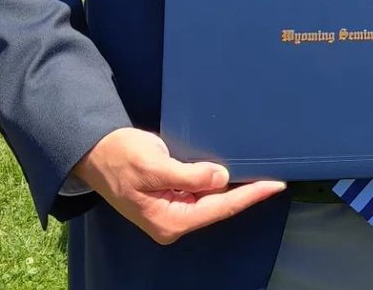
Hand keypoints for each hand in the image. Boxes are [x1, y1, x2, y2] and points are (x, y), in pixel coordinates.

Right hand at [71, 127, 284, 244]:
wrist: (96, 153)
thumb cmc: (120, 157)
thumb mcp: (153, 164)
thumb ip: (188, 174)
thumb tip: (221, 178)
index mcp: (170, 220)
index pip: (219, 208)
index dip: (249, 195)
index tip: (275, 184)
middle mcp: (173, 221)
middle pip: (219, 206)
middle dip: (246, 192)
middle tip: (276, 177)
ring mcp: (172, 210)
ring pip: (212, 199)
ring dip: (234, 187)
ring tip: (261, 172)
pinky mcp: (171, 198)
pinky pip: (202, 192)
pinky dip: (219, 182)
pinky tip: (234, 172)